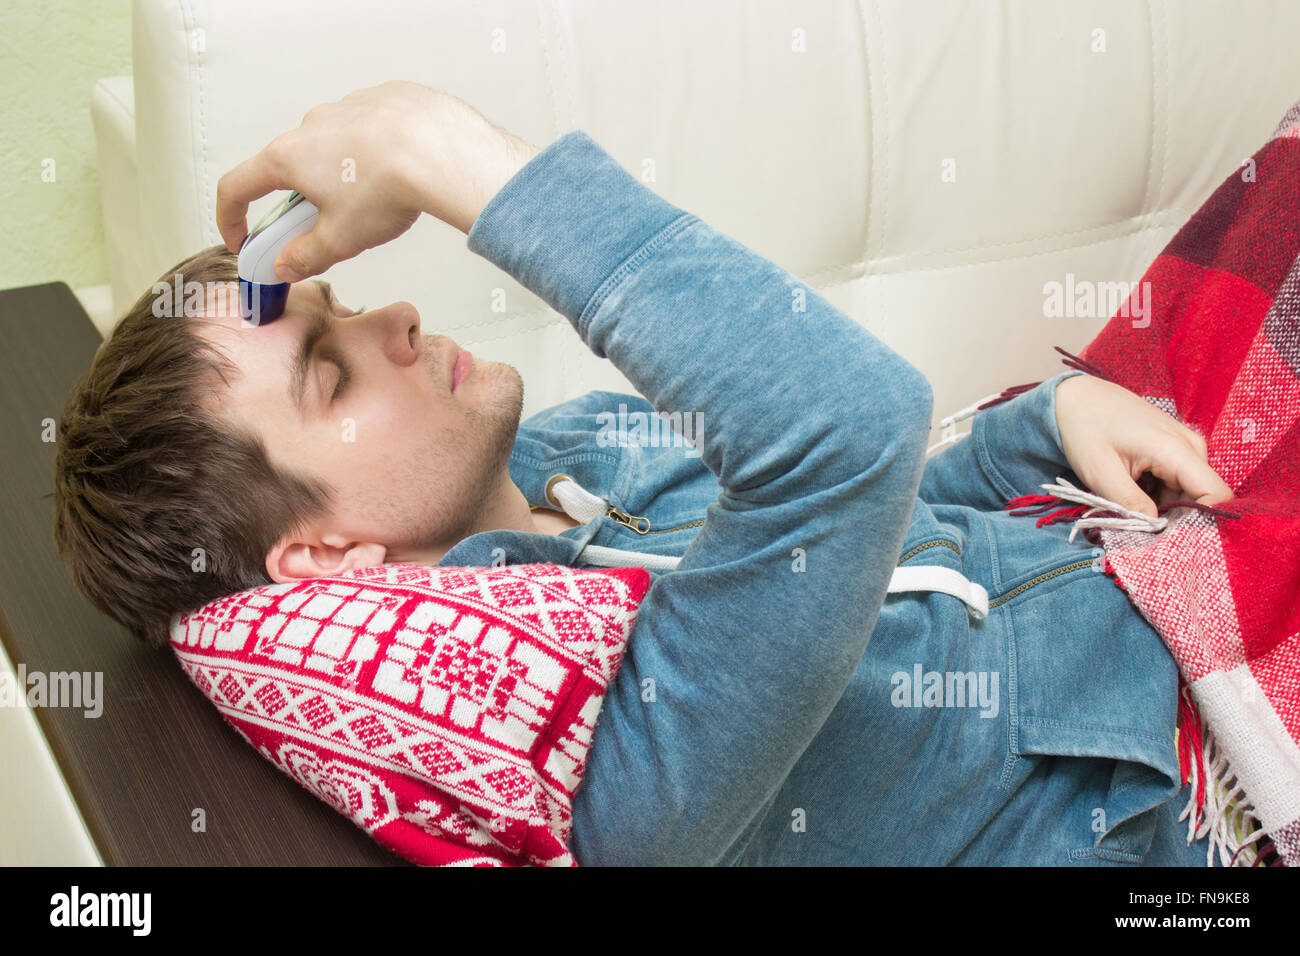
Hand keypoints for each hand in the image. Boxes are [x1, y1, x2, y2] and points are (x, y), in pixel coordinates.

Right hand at [215, 80, 540, 280]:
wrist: (440, 150)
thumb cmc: (388, 188)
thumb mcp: (340, 240)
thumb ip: (306, 256)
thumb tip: (287, 265)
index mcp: (288, 157)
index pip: (238, 187)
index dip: (232, 218)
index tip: (242, 239)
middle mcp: (311, 124)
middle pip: (289, 168)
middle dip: (299, 201)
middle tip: (323, 230)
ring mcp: (346, 108)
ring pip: (331, 148)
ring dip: (338, 176)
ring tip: (372, 202)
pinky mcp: (381, 100)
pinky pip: (367, 131)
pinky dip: (371, 154)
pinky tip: (395, 174)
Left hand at [1054, 373, 1233, 517]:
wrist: (1076, 397)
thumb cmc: (1085, 429)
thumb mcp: (1101, 473)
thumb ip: (1130, 503)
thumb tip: (1156, 530)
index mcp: (1177, 450)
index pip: (1217, 495)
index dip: (1201, 523)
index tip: (1171, 540)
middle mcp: (1191, 447)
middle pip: (1203, 497)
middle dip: (1178, 520)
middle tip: (1142, 533)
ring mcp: (1184, 447)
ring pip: (1189, 493)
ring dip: (1165, 509)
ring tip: (1130, 511)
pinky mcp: (1174, 450)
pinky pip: (1178, 482)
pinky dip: (1160, 496)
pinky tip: (1133, 496)